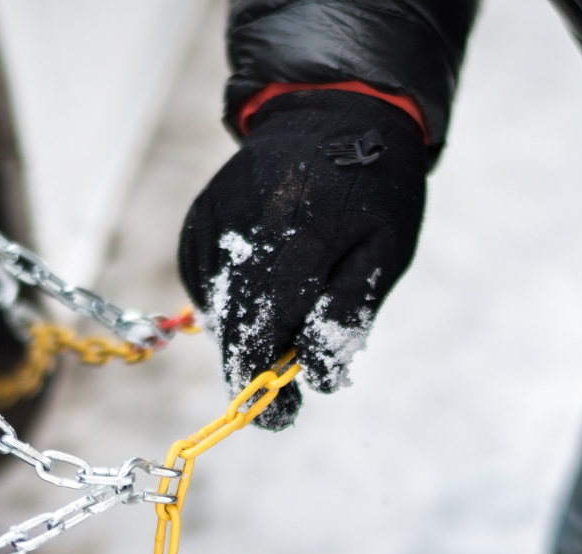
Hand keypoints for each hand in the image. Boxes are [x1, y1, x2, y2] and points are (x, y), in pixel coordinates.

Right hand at [178, 90, 428, 428]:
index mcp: (288, 250)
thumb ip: (345, 318)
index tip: (281, 417)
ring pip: (220, 312)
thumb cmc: (373, 189)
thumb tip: (316, 377)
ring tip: (294, 300)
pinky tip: (270, 277)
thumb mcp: (383, 256)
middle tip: (292, 377)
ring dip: (252, 327)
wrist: (332, 109)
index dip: (261, 391)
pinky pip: (208, 284)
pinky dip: (237, 297)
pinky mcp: (198, 224)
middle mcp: (235, 239)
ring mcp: (209, 229)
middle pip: (232, 333)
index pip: (256, 343)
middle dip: (259, 365)